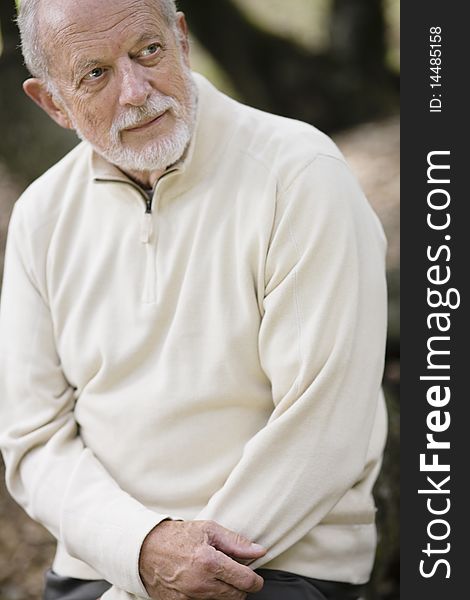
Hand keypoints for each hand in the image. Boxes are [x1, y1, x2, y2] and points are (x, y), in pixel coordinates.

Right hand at [139, 519, 265, 599]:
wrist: (145, 549)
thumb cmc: (177, 536)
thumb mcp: (208, 530)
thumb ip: (236, 543)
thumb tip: (259, 551)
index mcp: (209, 562)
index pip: (245, 581)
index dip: (255, 580)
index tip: (255, 578)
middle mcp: (200, 584)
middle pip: (237, 597)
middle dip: (240, 586)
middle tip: (233, 572)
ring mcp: (189, 598)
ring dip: (224, 591)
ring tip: (215, 574)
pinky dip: (208, 595)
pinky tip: (203, 581)